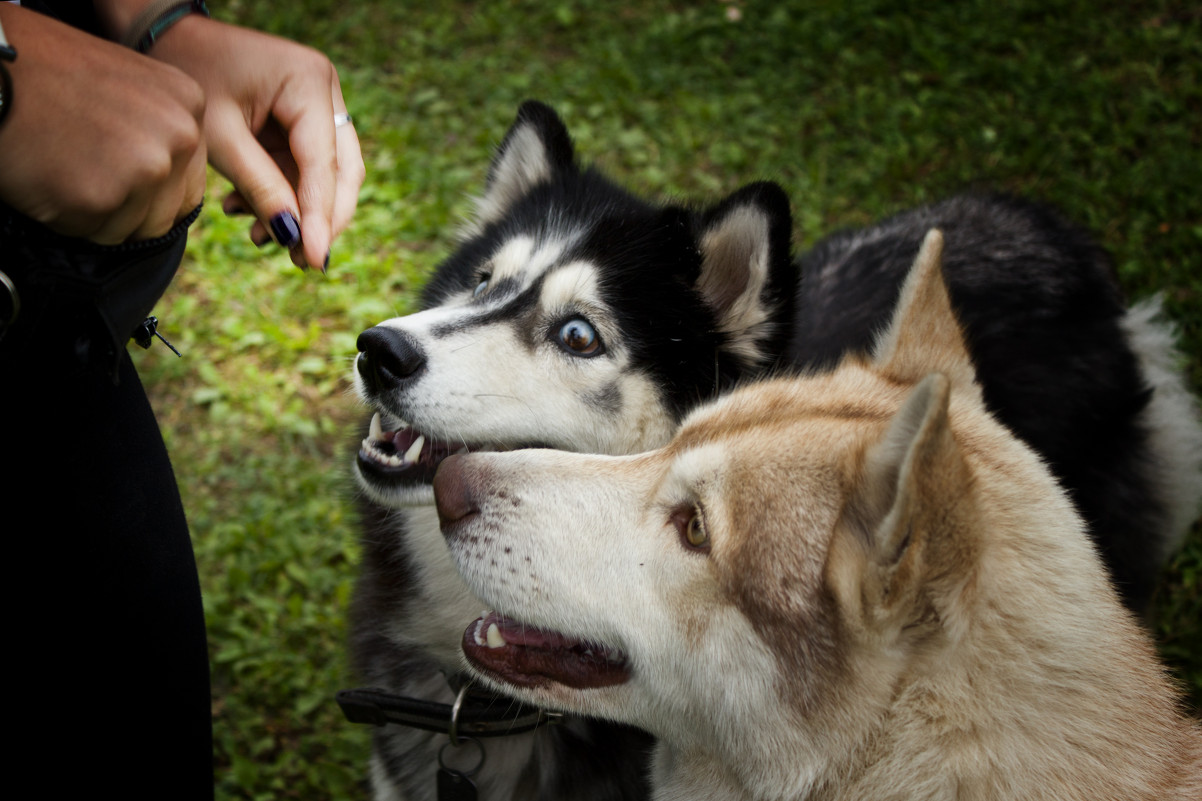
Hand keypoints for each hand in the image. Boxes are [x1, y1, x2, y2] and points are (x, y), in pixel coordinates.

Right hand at [0, 5, 206, 243]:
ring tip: (63, 164)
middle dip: (124, 208)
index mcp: (188, 106)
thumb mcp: (128, 85)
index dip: (149, 193)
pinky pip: (91, 232)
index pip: (188, 186)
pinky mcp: (101, 197)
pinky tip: (48, 174)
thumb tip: (175, 187)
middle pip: (164, 215)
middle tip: (82, 168)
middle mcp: (179, 137)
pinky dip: (65, 215)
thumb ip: (161, 133)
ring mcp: (144, 169)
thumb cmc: (46, 71)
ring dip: (95, 213)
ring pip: (129, 228)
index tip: (114, 172)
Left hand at [148, 16, 364, 270]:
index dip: (320, 217)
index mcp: (308, 82)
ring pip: (327, 174)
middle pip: (341, 171)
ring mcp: (319, 103)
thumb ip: (260, 187)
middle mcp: (326, 90)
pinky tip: (244, 207)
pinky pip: (305, 167)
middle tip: (302, 261)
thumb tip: (293, 238)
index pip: (323, 164)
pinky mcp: (304, 119)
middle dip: (321, 220)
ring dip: (297, 210)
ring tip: (256, 234)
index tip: (314, 260)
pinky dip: (282, 193)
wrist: (166, 37)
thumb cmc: (187, 74)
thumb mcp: (219, 137)